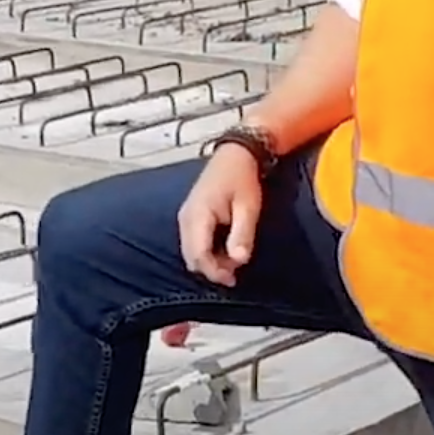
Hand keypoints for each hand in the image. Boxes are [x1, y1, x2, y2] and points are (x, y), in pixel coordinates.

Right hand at [176, 147, 263, 286]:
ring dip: (209, 262)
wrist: (236, 155)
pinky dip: (206, 253)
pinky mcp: (189, 218)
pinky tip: (224, 250)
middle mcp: (186, 218)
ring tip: (232, 261)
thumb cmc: (243, 179)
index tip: (233, 279)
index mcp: (198, 215)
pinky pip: (192, 244)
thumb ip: (242, 234)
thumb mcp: (248, 207)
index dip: (214, 272)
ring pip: (190, 252)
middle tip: (235, 274)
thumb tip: (238, 261)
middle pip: (190, 257)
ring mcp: (185, 217)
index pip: (198, 254)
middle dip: (211, 270)